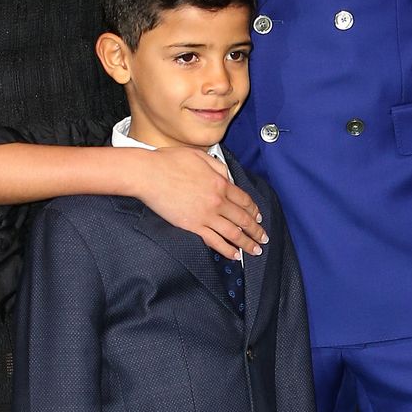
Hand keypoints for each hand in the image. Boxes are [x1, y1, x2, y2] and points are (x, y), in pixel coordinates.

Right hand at [135, 146, 268, 260]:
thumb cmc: (169, 162)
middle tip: (263, 238)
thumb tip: (228, 177)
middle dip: (256, 230)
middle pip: (243, 219)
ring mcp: (205, 215)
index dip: (254, 210)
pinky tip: (234, 255)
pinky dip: (227, 249)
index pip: (244, 200)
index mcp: (220, 182)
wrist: (148, 174)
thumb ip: (218, 167)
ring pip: (233, 233)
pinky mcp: (192, 226)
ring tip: (255, 250)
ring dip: (246, 243)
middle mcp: (217, 200)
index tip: (258, 217)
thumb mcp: (200, 156)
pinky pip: (214, 241)